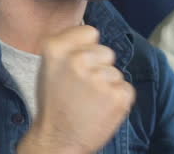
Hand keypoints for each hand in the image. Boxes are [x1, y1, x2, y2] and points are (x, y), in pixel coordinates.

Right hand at [18, 26, 133, 153]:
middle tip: (82, 87)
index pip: (90, 32)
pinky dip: (117, 99)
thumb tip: (92, 35)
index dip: (87, 48)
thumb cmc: (54, 104)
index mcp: (56, 49)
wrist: (58, 141)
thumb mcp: (49, 67)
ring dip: (107, 85)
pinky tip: (100, 109)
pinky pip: (125, 88)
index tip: (79, 63)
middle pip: (106, 51)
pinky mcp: (118, 95)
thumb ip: (68, 47)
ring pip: (115, 72)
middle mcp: (77, 59)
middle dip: (99, 67)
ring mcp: (99, 77)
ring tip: (89, 101)